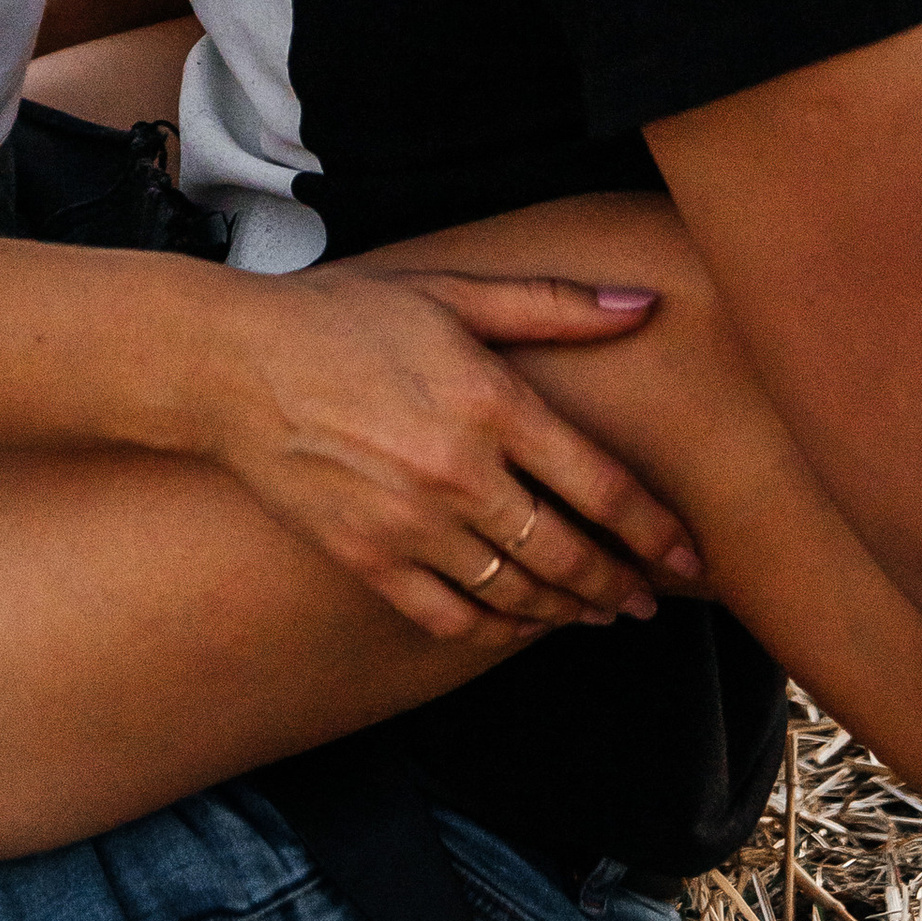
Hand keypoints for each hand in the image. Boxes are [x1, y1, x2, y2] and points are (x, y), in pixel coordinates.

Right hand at [198, 267, 703, 642]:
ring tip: (597, 613)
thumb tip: (642, 306)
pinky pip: (450, 616)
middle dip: (621, 585)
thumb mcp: (454, 292)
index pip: (601, 485)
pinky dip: (496, 628)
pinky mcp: (367, 559)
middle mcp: (458, 472)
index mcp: (490, 402)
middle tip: (650, 600)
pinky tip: (519, 622)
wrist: (232, 366)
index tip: (689, 557)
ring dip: (568, 611)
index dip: (655, 530)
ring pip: (516, 593)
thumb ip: (554, 306)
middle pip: (568, 553)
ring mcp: (410, 524)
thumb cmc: (346, 317)